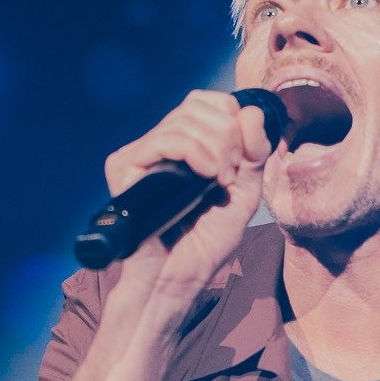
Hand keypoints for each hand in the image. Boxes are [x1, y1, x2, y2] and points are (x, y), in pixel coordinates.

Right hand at [102, 89, 273, 307]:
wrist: (177, 279)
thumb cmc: (205, 244)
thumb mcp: (244, 194)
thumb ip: (254, 154)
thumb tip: (251, 111)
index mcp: (188, 146)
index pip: (208, 101)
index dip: (232, 118)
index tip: (242, 159)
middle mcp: (162, 145)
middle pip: (198, 105)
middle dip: (227, 135)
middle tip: (230, 174)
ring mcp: (143, 154)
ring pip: (183, 120)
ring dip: (215, 147)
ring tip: (219, 181)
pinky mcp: (125, 166)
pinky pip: (163, 139)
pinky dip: (194, 151)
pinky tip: (205, 175)